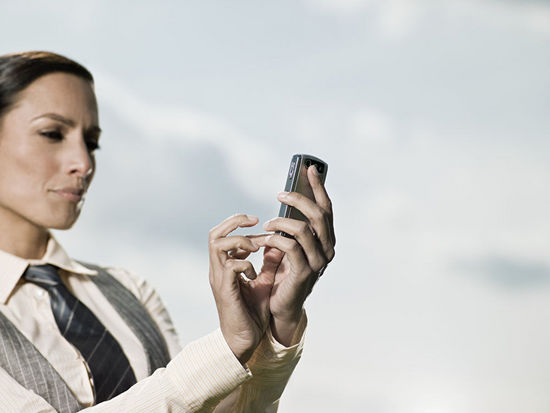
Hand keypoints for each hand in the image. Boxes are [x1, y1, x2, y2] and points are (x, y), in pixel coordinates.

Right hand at [208, 214, 273, 363]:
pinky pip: (230, 266)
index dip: (240, 225)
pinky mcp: (224, 290)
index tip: (260, 225)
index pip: (223, 234)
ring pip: (218, 244)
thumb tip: (278, 244)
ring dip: (241, 241)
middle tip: (255, 221)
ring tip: (256, 249)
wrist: (244, 342)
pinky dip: (245, 264)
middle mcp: (218, 269)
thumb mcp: (264, 283)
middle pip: (215, 234)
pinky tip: (254, 274)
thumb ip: (269, 264)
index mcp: (226, 266)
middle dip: (235, 222)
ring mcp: (219, 279)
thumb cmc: (252, 315)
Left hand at [256, 165, 335, 344]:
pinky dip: (274, 239)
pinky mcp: (304, 273)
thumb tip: (286, 199)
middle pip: (319, 215)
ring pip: (304, 229)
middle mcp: (327, 250)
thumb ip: (292, 228)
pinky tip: (264, 240)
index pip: (326, 209)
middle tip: (280, 193)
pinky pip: (289, 246)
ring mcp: (318, 262)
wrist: (281, 307)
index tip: (308, 168)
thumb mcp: (289, 246)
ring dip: (282, 221)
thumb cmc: (284, 274)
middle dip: (299, 199)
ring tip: (268, 222)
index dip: (318, 187)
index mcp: (326, 240)